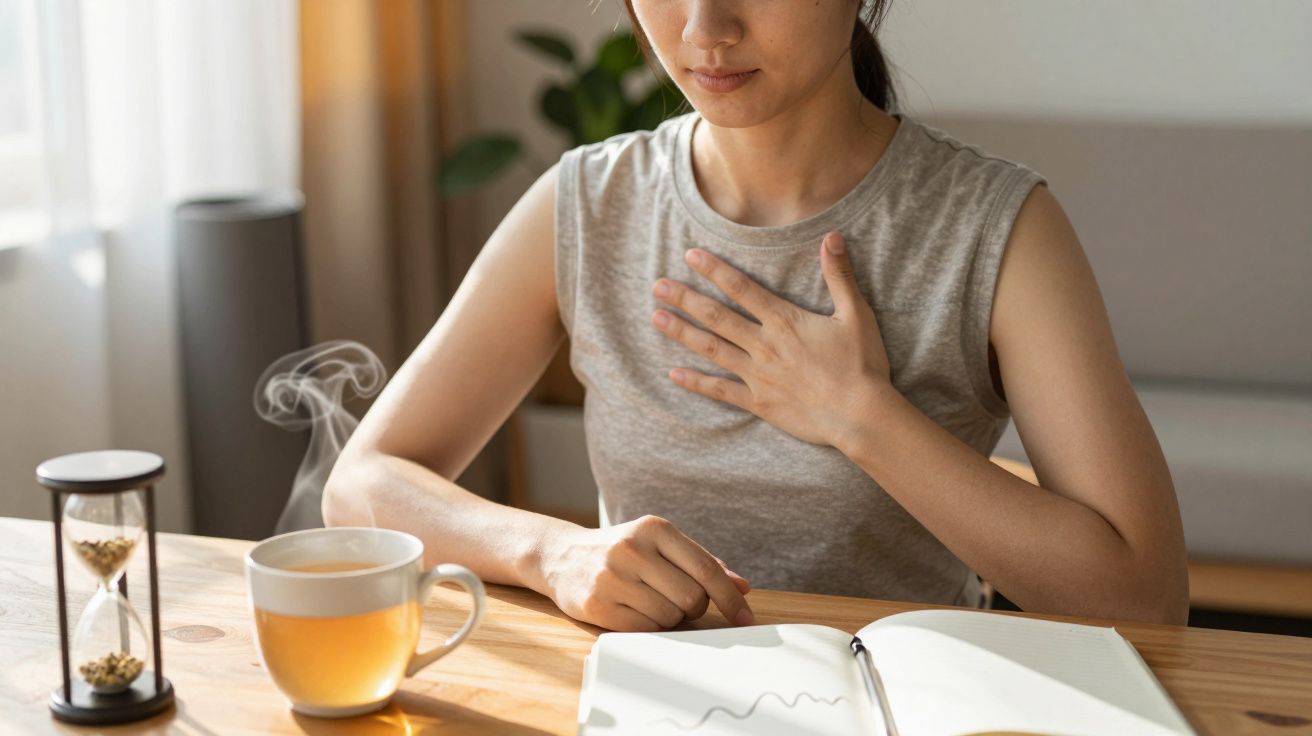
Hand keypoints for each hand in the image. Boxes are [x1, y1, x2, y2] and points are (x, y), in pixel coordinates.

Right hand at [538, 515, 753, 631]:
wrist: (562, 556)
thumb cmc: (624, 552)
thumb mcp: (660, 545)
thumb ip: (701, 563)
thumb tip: (743, 586)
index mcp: (654, 528)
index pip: (706, 569)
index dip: (730, 597)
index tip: (745, 617)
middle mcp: (632, 549)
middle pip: (691, 597)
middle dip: (693, 607)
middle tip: (678, 601)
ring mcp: (612, 577)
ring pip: (669, 617)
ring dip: (669, 617)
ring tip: (649, 601)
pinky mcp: (597, 605)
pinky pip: (645, 630)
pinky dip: (649, 627)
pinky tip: (633, 611)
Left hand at [651, 231, 891, 446]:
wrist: (860, 415)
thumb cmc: (861, 365)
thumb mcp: (855, 314)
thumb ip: (839, 276)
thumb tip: (831, 236)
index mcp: (784, 321)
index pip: (741, 288)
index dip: (714, 269)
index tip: (690, 255)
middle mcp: (764, 345)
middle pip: (716, 317)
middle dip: (685, 298)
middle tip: (657, 285)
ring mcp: (758, 375)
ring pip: (712, 349)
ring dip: (682, 333)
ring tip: (656, 317)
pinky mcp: (759, 402)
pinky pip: (721, 391)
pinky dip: (696, 382)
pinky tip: (673, 374)